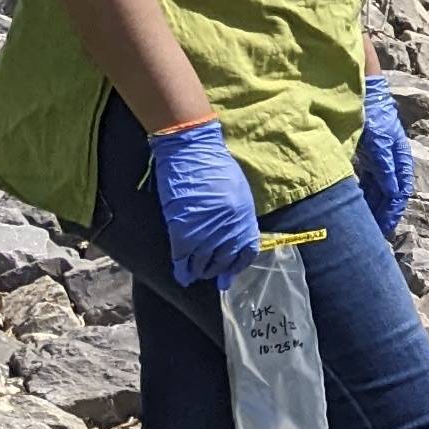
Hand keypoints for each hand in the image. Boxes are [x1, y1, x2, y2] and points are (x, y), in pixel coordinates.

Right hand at [148, 116, 260, 288]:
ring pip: (203, 262)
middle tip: (209, 274)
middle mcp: (228, 230)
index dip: (238, 265)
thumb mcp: (237, 193)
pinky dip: (181, 268)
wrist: (192, 153)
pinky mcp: (183, 231)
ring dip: (199, 271)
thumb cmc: (215, 167)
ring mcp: (205, 232)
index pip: (247, 252)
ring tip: (196, 273)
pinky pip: (182, 258)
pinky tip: (182, 275)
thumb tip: (230, 236)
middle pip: (224, 260)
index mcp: (245, 219)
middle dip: (217, 270)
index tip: (230, 273)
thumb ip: (237, 216)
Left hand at [355, 73, 413, 236]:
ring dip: (375, 207)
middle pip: (390, 195)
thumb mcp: (380, 143)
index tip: (383, 230)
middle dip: (383, 214)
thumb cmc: (375, 116)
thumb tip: (393, 193)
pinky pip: (370, 182)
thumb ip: (385, 167)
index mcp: (400, 159)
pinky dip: (367, 195)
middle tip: (375, 234)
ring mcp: (381, 160)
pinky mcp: (371, 157)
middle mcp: (393, 162)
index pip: (398, 192)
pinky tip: (360, 205)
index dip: (391, 212)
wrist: (364, 96)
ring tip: (368, 224)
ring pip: (380, 190)